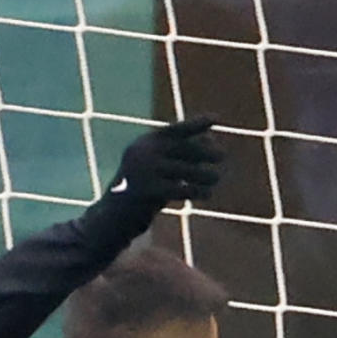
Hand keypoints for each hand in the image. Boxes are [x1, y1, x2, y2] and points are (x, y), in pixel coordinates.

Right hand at [108, 117, 222, 211]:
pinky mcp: (148, 192)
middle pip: (181, 148)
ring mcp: (144, 172)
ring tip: (216, 177)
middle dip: (204, 151)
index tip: (215, 119)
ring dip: (203, 173)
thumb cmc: (142, 192)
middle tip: (223, 156)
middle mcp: (142, 153)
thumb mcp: (160, 168)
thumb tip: (211, 140)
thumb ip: (182, 154)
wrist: (113, 219)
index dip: (195, 125)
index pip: (174, 130)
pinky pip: (179, 189)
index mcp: (144, 143)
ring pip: (183, 170)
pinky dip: (196, 190)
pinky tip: (208, 193)